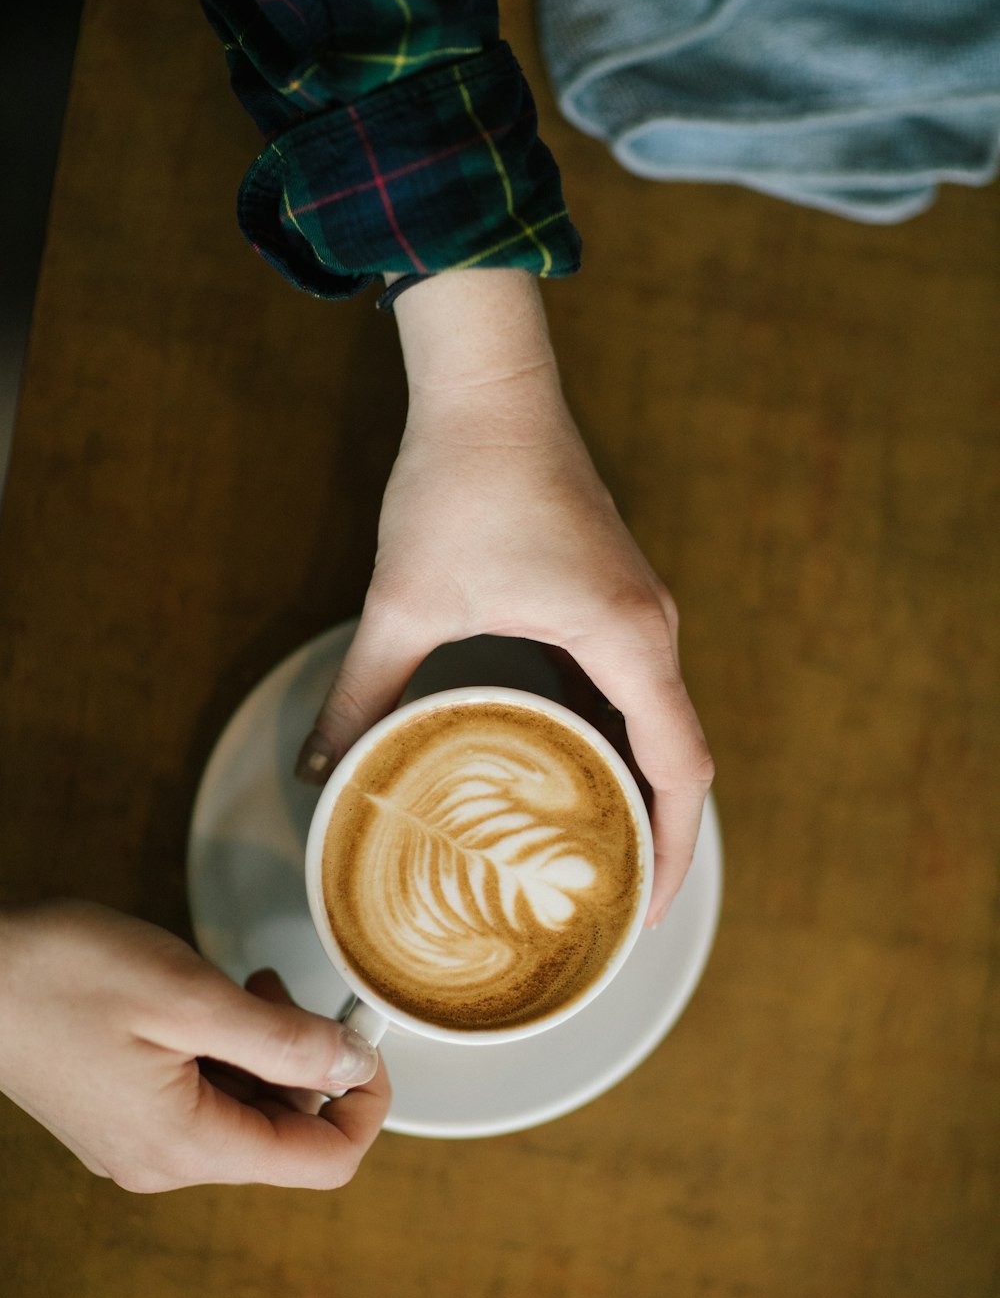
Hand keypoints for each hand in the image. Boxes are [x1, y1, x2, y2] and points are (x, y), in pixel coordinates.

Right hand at [0, 900, 388, 1190]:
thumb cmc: (61, 974)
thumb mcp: (190, 997)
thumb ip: (283, 1040)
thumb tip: (355, 1066)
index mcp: (186, 1144)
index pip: (323, 1163)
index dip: (364, 1104)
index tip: (364, 1042)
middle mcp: (164, 1161)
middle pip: (286, 1133)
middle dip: (307, 1062)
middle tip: (280, 991)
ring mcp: (139, 1141)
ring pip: (247, 1110)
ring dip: (265, 1050)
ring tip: (242, 987)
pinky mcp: (122, 1114)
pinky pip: (205, 1096)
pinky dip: (225, 1051)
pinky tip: (206, 1002)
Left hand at [297, 272, 712, 924]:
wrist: (490, 386)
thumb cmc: (462, 480)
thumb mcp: (406, 601)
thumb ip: (362, 693)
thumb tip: (321, 770)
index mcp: (626, 639)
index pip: (682, 768)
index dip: (676, 849)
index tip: (650, 911)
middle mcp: (653, 630)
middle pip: (682, 758)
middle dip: (658, 836)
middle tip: (613, 904)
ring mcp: (641, 613)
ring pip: (662, 726)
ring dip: (641, 791)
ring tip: (597, 856)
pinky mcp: (618, 599)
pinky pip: (638, 692)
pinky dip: (621, 745)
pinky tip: (577, 776)